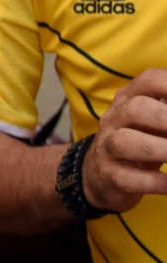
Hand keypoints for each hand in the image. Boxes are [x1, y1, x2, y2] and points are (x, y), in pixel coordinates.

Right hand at [83, 69, 166, 213]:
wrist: (100, 173)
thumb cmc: (141, 140)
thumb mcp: (155, 120)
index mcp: (129, 98)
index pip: (149, 80)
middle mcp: (114, 118)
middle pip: (136, 109)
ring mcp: (108, 147)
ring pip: (125, 142)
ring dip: (161, 149)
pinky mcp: (109, 175)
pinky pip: (129, 178)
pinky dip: (155, 182)